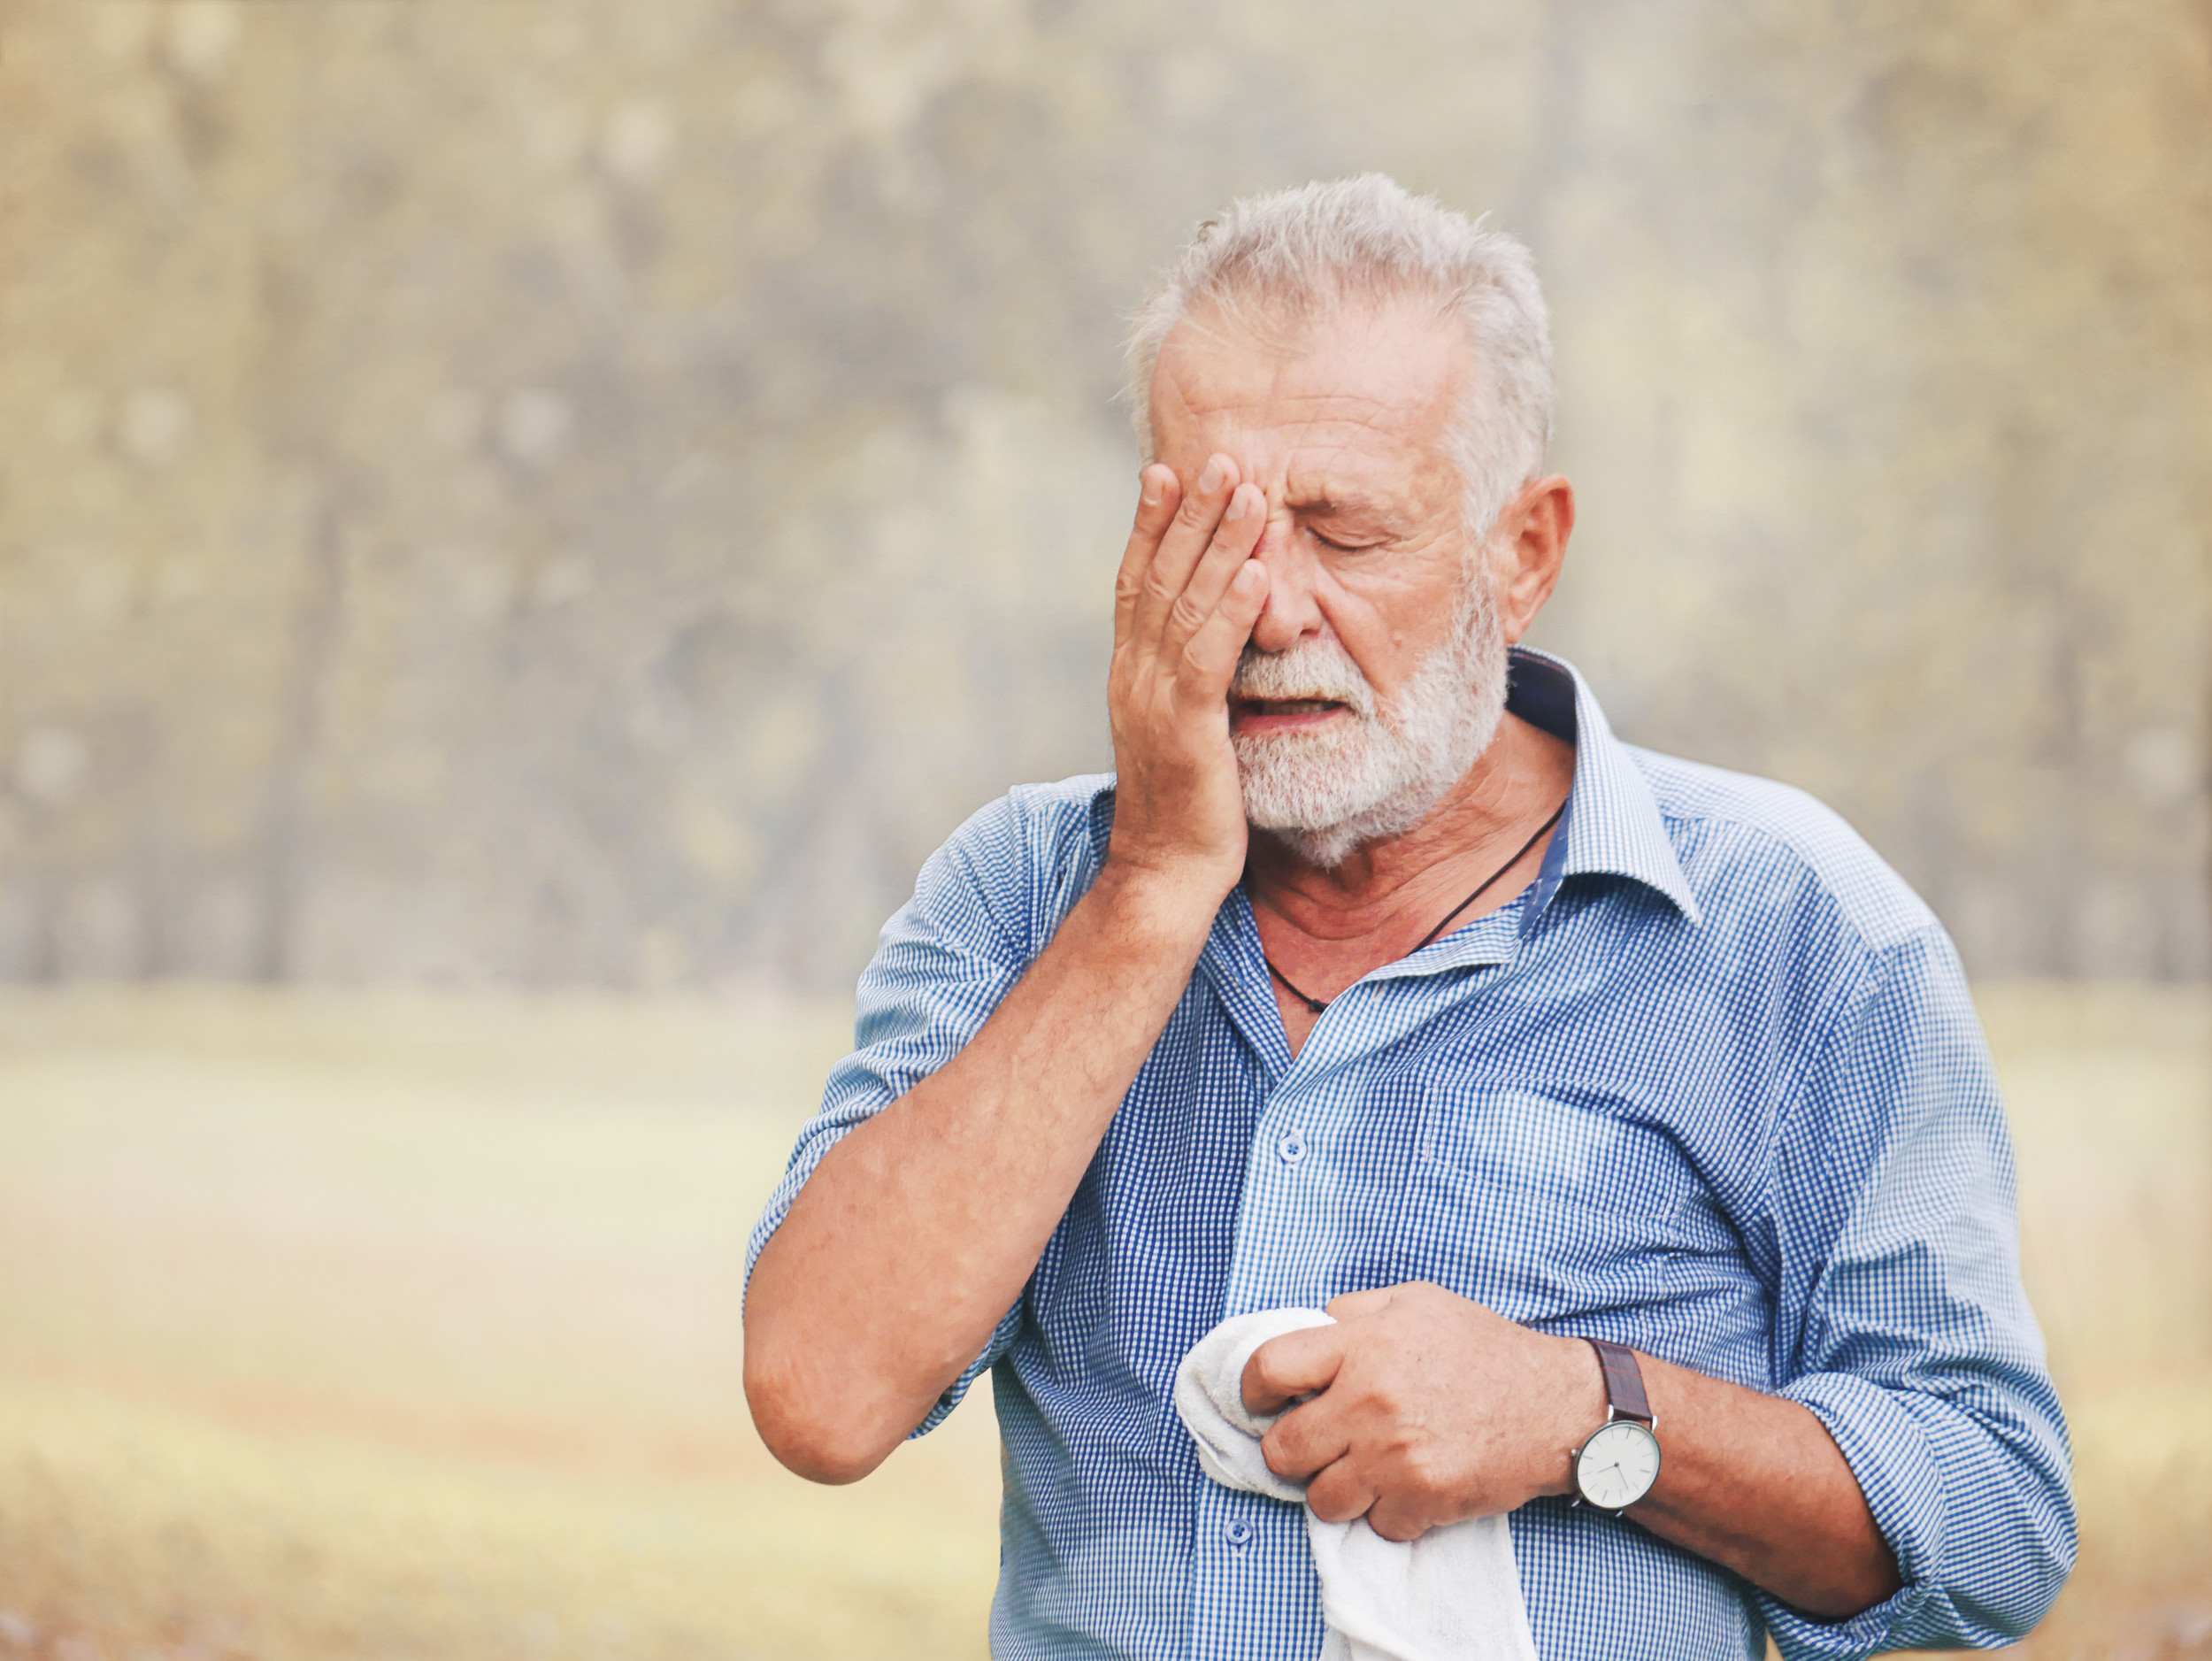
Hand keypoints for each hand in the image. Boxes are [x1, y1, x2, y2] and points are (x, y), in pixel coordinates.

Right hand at [1103, 457, 1270, 908]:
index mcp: (1129, 674)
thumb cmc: (1185, 808)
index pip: (1135, 582)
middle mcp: (1133, 677)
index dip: (1149, 525)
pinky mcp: (1186, 731)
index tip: (1165, 470)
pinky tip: (1261, 572)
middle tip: (1218, 456)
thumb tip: (1208, 644)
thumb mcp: (1181, 730)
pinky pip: (1210, 658)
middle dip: (1188, 514)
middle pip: (1159, 578)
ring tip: (1248, 492)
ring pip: (1186, 605)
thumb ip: (1188, 682)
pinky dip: (1234, 611)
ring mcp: (1154, 701)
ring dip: (1219, 544)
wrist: (1164, 875)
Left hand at [1242, 1282, 1605, 1541]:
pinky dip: (1387, 1512)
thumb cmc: (1484, 1349)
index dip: (1253, 1391)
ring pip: (1321, 1499)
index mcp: (1362, 1345)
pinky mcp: (1423, 1501)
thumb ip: (1354, 1312)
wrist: (1557, 1406)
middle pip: (1283, 1449)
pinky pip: (1373, 1524)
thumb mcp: (1416, 1303)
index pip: (1268, 1369)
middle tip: (1317, 1443)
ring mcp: (1395, 1457)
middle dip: (1292, 1449)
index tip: (1264, 1402)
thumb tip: (1309, 1328)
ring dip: (1336, 1488)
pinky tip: (1408, 1485)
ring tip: (1363, 1468)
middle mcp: (1370, 1402)